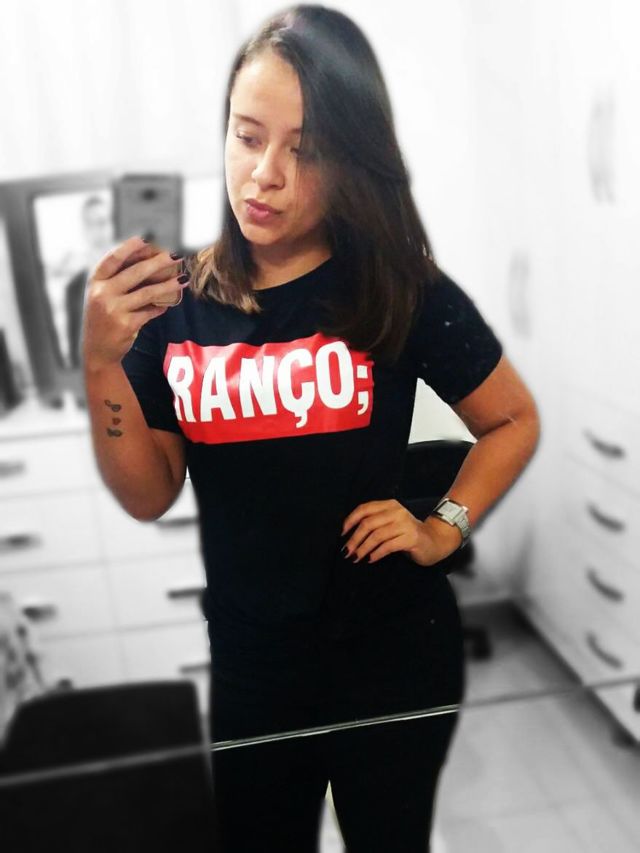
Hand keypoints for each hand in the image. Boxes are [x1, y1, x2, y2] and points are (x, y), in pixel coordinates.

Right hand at [82, 235, 187, 372]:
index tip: (146, 237)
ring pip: (147, 292)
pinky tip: (169, 303)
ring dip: (168, 285)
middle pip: (135, 272)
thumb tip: (150, 261)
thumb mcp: (103, 296)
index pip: (112, 259)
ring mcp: (114, 310)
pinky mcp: (126, 324)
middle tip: (175, 254)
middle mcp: (102, 294)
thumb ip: (119, 280)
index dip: (129, 247)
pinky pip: (150, 311)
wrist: (98, 351)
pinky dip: (161, 307)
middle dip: (158, 262)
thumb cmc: (104, 318)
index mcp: (95, 282)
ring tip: (183, 279)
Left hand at [341, 499, 462, 566]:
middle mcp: (397, 512)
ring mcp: (405, 524)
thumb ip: (374, 523)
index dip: (350, 520)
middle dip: (354, 538)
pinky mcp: (411, 538)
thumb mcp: (390, 523)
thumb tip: (348, 535)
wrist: (434, 541)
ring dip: (363, 548)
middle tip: (347, 551)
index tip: (342, 534)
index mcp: (389, 505)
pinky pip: (388, 546)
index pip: (365, 508)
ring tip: (356, 557)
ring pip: (376, 535)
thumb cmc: (406, 534)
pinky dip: (377, 553)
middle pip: (368, 523)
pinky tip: (371, 559)